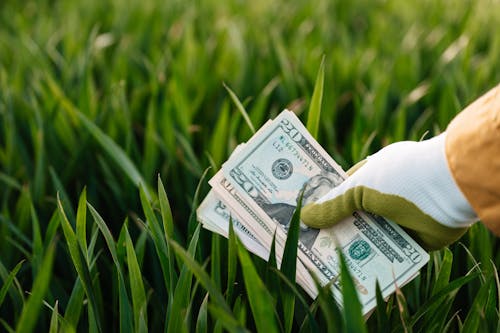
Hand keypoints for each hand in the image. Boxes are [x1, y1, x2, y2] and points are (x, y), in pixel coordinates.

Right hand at [300, 133, 477, 249]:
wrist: (448, 191)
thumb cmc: (401, 177)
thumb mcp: (359, 188)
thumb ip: (333, 205)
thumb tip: (304, 217)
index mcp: (374, 174)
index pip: (343, 190)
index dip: (324, 202)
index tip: (305, 216)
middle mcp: (386, 195)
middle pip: (354, 215)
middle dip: (335, 228)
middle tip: (310, 245)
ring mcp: (400, 217)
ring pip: (370, 235)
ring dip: (353, 247)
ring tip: (325, 263)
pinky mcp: (413, 239)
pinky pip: (389, 252)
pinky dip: (375, 260)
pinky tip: (353, 273)